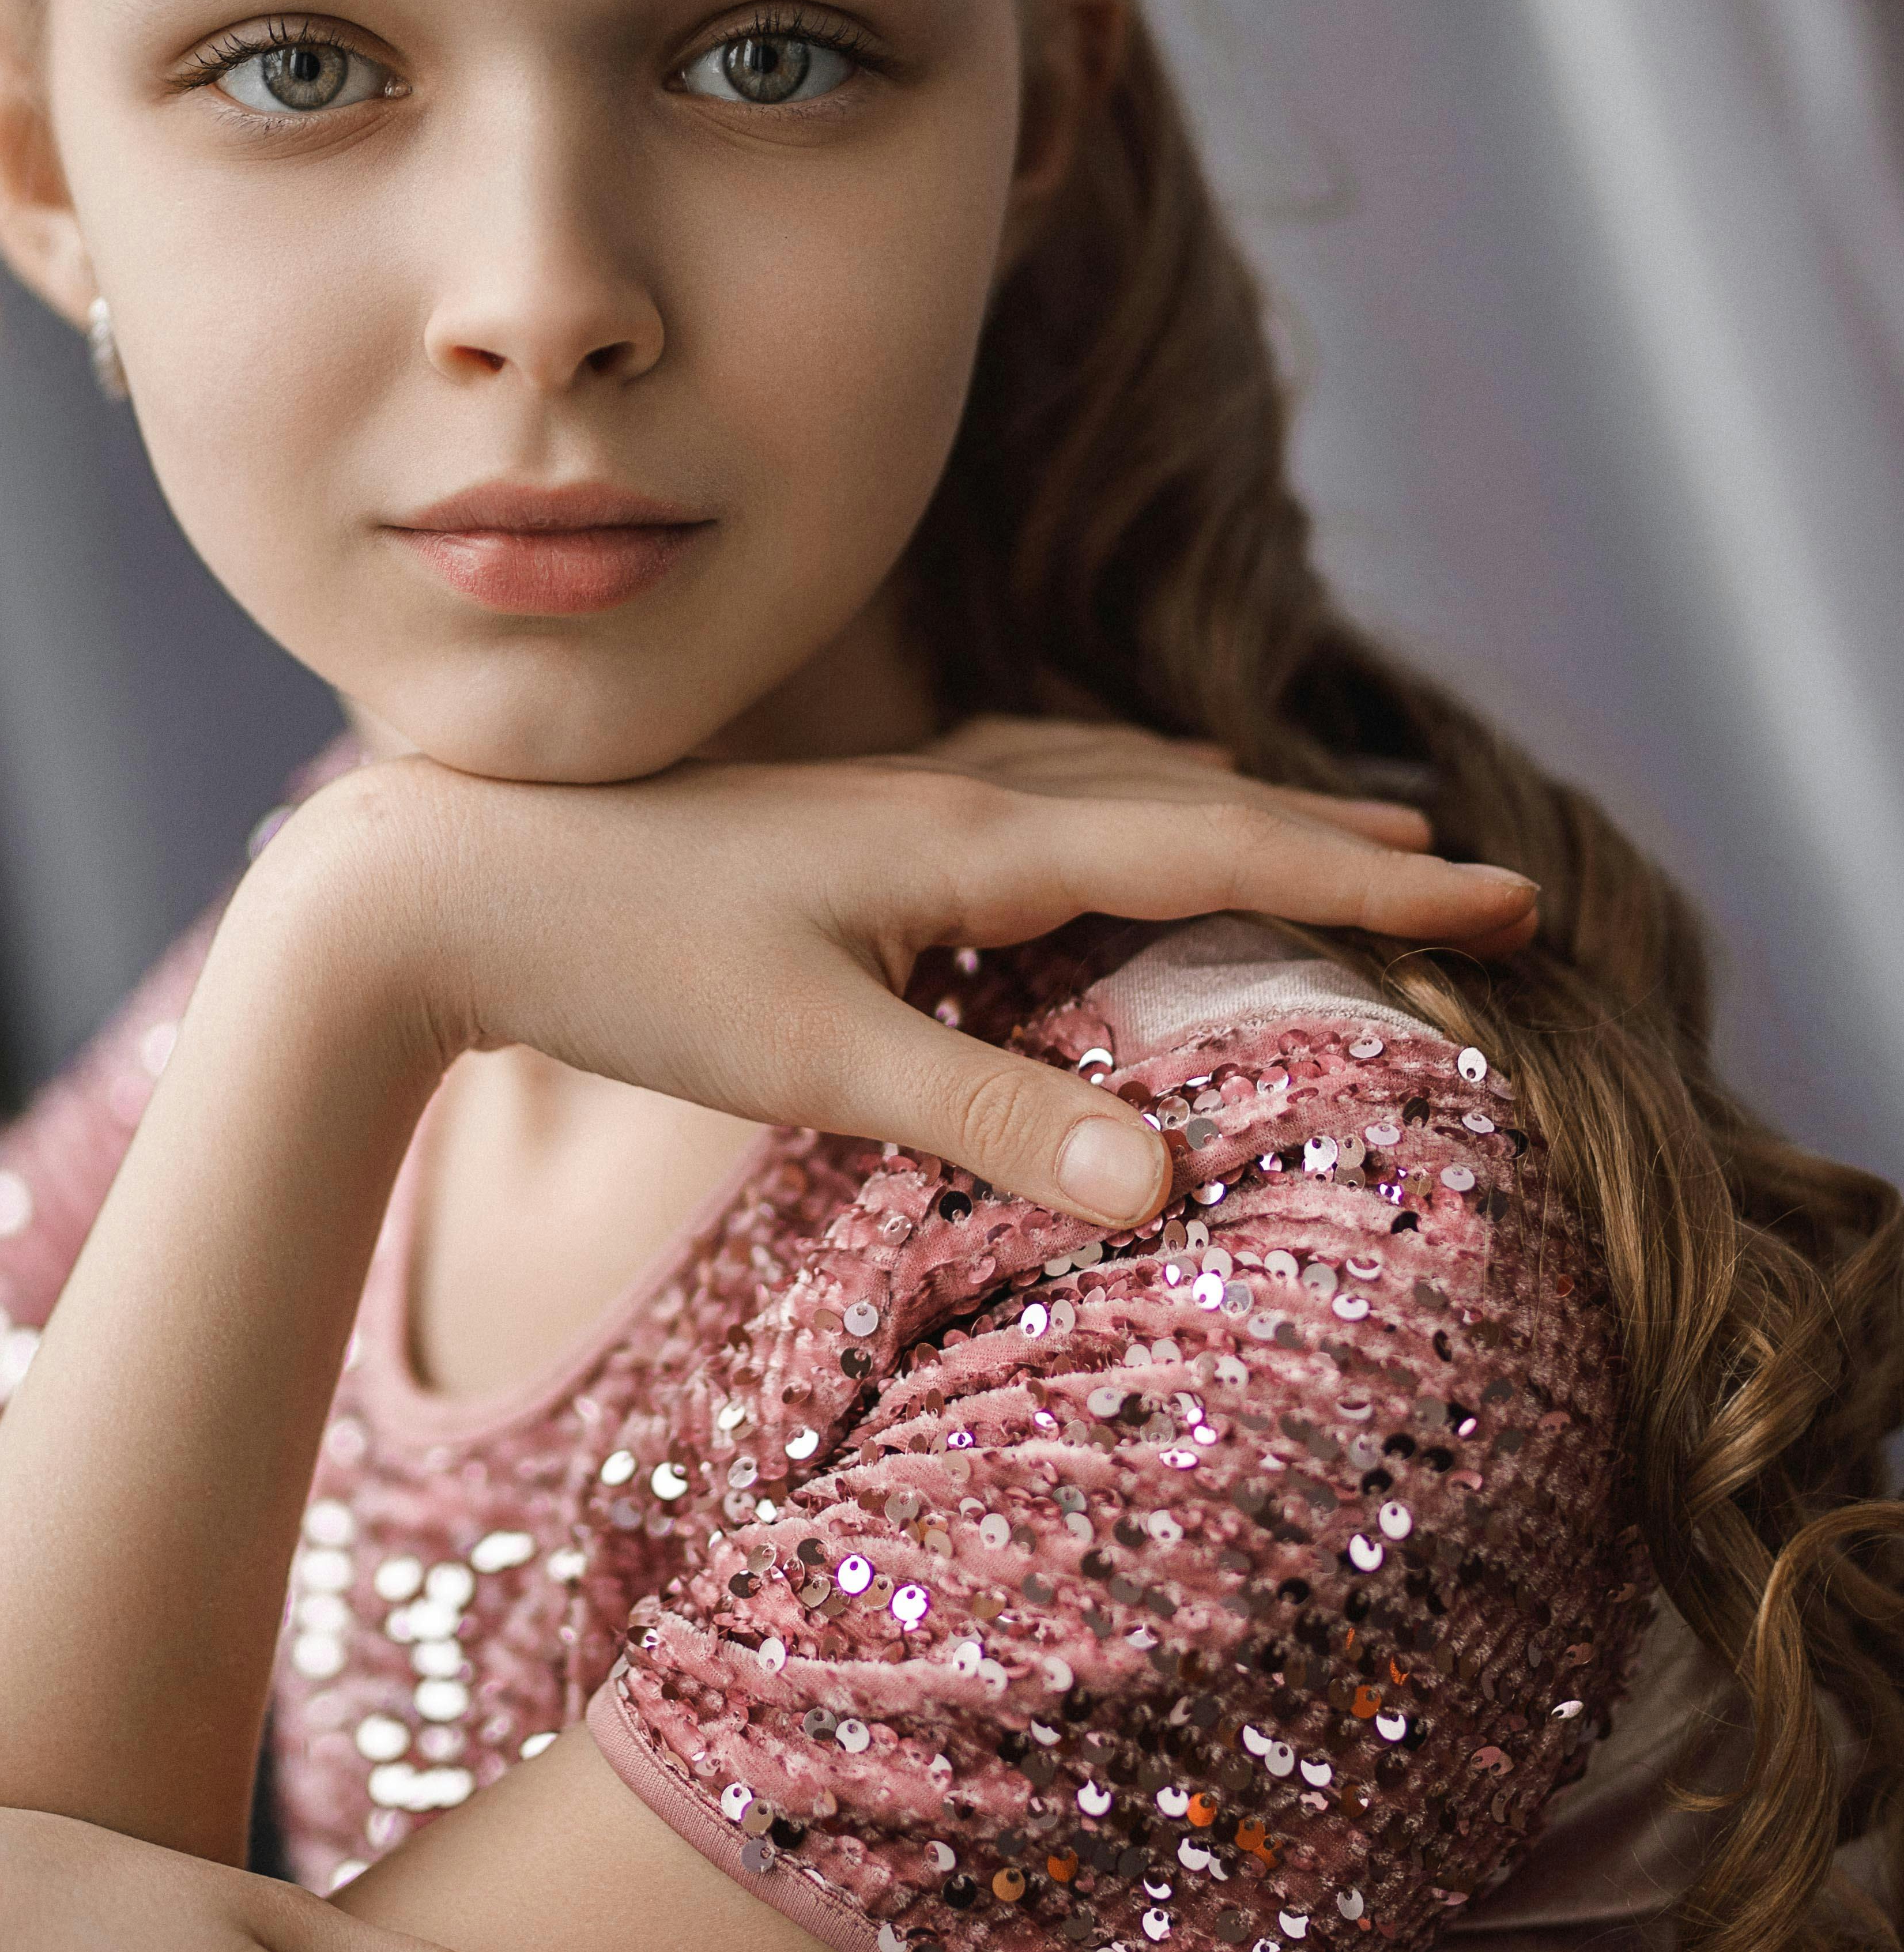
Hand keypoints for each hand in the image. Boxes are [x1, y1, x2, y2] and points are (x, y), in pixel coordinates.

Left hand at [268, 714, 1529, 1230]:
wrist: (442, 879)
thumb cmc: (620, 966)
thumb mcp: (811, 1061)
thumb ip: (989, 1116)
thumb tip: (1170, 1177)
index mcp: (967, 841)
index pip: (1217, 844)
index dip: (1369, 879)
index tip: (1508, 893)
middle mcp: (946, 795)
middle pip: (1183, 792)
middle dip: (1328, 829)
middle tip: (1461, 857)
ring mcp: (888, 796)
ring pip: (1102, 774)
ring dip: (1223, 795)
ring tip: (1319, 812)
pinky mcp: (835, 822)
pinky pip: (1024, 783)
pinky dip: (1111, 789)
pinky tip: (1095, 808)